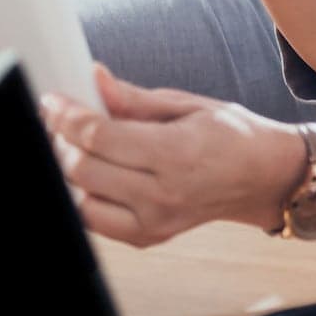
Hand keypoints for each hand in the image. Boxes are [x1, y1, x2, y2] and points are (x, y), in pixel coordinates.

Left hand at [40, 65, 307, 245]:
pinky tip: (92, 173)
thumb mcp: (186, 104)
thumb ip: (133, 98)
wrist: (263, 178)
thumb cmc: (231, 136)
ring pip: (82, 202)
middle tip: (58, 119)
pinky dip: (84, 197)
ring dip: (69, 171)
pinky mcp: (149, 237)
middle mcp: (163, 194)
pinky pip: (96, 222)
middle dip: (60, 141)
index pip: (99, 137)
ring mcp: (155, 222)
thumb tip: (94, 78)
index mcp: (175, 154)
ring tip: (73, 146)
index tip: (52, 100)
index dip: (66, 116)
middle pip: (83, 170)